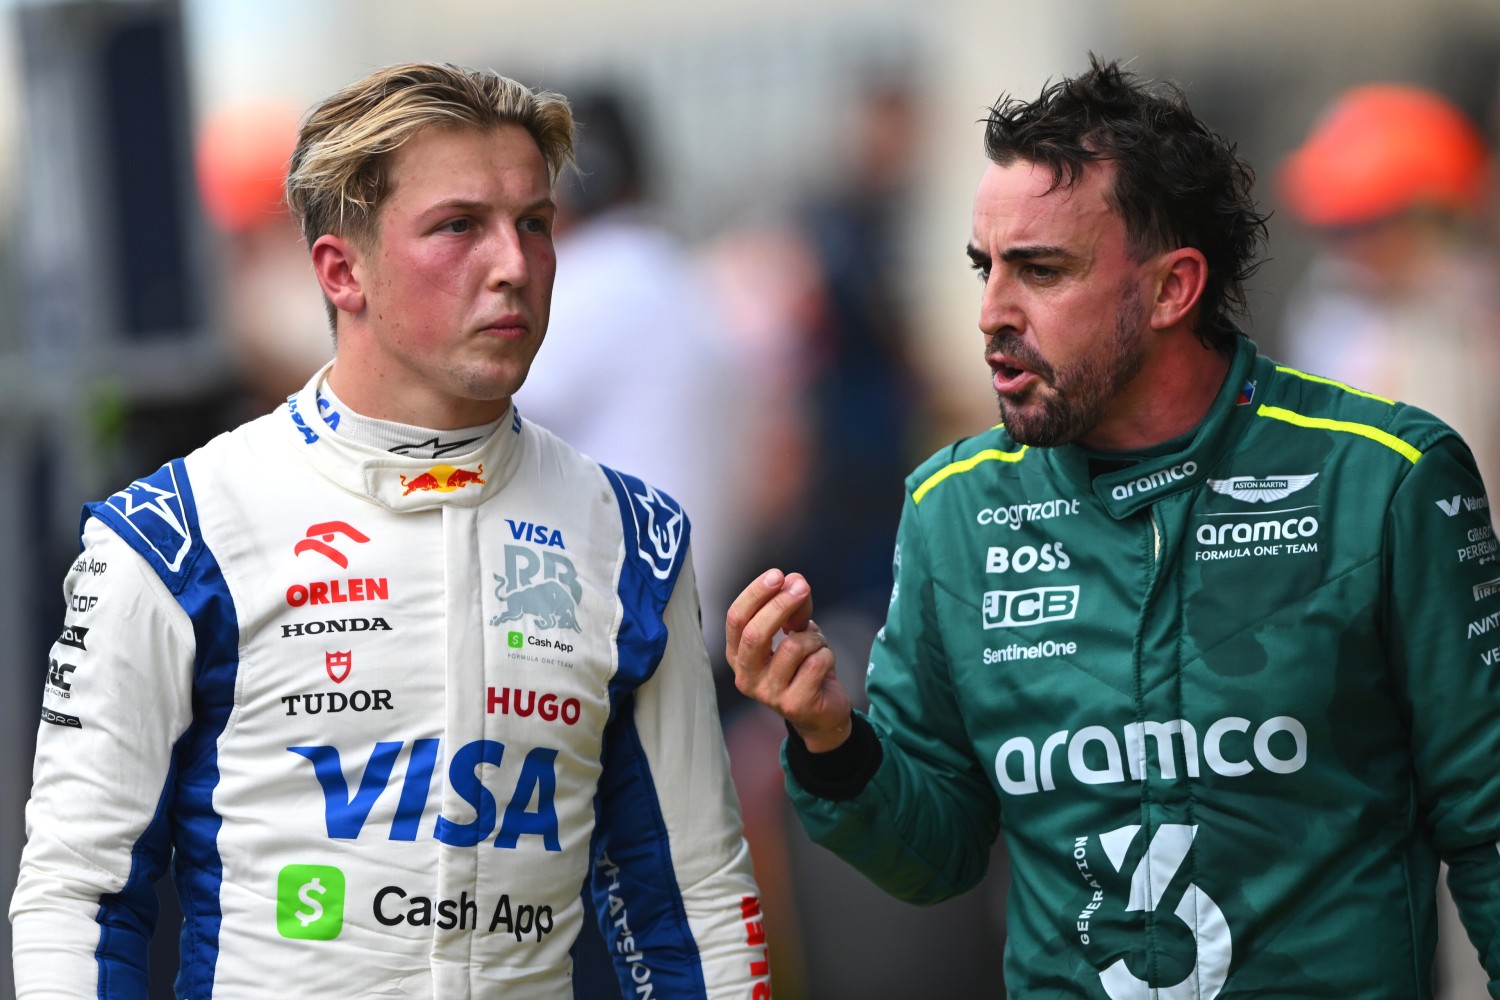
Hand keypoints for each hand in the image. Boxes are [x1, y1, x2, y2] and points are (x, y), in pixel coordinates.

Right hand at [725, 569, 852, 751]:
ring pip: (792, 647)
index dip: (755, 594)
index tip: (777, 575)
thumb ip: (793, 608)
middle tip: (802, 587)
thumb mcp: (795, 633)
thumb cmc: (803, 668)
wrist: (821, 713)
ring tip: (818, 644)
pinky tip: (825, 663)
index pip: (736, 619)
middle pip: (755, 633)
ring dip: (813, 637)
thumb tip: (794, 580)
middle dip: (780, 604)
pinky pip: (815, 664)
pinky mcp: (793, 705)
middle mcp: (745, 676)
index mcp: (738, 655)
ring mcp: (767, 694)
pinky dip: (826, 655)